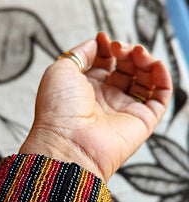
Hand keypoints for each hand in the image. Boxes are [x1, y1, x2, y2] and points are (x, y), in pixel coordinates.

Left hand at [20, 32, 171, 181]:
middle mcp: (105, 100)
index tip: (103, 38)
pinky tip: (155, 64)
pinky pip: (160, 98)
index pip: (104, 64)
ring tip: (137, 53)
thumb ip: (79, 54)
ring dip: (145, 61)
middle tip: (120, 48)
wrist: (67, 142)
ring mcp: (123, 111)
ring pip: (144, 81)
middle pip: (125, 70)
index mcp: (86, 89)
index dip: (106, 48)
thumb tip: (96, 43)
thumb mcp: (61, 70)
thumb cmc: (58, 107)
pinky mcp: (142, 122)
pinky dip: (163, 79)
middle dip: (126, 53)